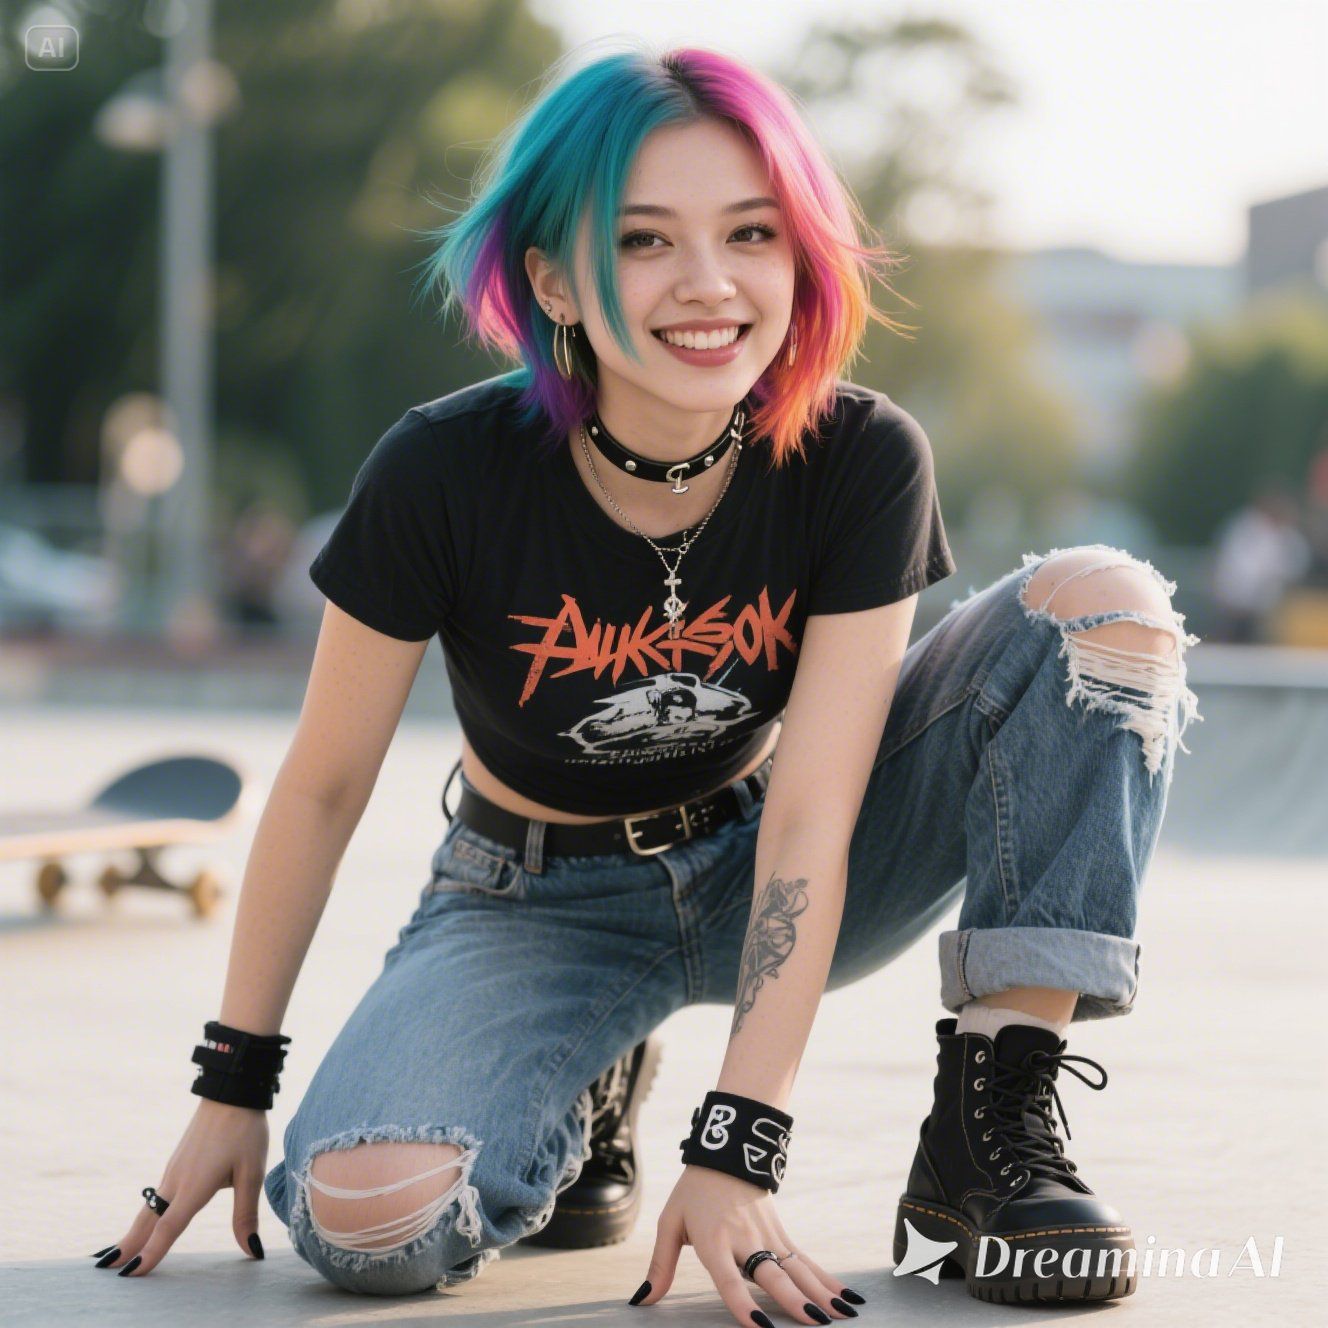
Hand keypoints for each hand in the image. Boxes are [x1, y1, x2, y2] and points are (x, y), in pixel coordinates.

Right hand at [89, 1099, 270, 1276]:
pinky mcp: (176, 1162)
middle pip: (147, 1221)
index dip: (151, 1252)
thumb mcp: (252, 1173)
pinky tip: (144, 1221)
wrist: (231, 1092)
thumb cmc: (244, 1131)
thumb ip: (246, 1215)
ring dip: (132, 1232)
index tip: (130, 1275)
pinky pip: (155, 1195)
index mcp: (194, 1186)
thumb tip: (251, 1251)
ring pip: (149, 1208)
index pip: (168, 1227)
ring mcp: (173, 1170)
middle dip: (127, 1246)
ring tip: (114, 1254)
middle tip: (104, 1271)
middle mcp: (177, 1181)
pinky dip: (144, 1215)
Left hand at [630, 1164, 865, 1324]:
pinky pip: (806, 1260)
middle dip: (795, 1301)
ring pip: (798, 1269)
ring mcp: (768, 1236)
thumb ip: (660, 1265)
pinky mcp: (782, 1234)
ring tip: (842, 1316)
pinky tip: (847, 1298)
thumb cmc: (693, 1193)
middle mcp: (745, 1240)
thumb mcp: (670, 1223)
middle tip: (817, 1324)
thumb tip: (642, 1302)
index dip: (744, 1304)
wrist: (725, 1152)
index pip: (730, 1279)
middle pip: (773, 1274)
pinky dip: (828, 1280)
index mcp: (714, 1241)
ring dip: (821, 1293)